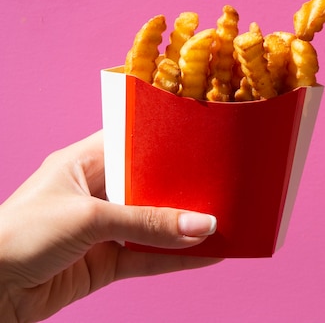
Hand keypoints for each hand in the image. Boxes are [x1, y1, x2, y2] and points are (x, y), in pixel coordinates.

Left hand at [0, 131, 220, 321]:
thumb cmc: (19, 235)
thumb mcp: (89, 218)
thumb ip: (148, 223)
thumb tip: (203, 226)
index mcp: (83, 163)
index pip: (132, 143)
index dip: (165, 141)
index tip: (201, 139)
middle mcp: (95, 193)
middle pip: (149, 187)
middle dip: (183, 188)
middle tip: (223, 182)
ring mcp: (102, 230)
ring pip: (153, 224)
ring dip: (184, 226)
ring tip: (226, 221)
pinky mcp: (104, 263)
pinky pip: (148, 257)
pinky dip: (177, 258)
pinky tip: (207, 256)